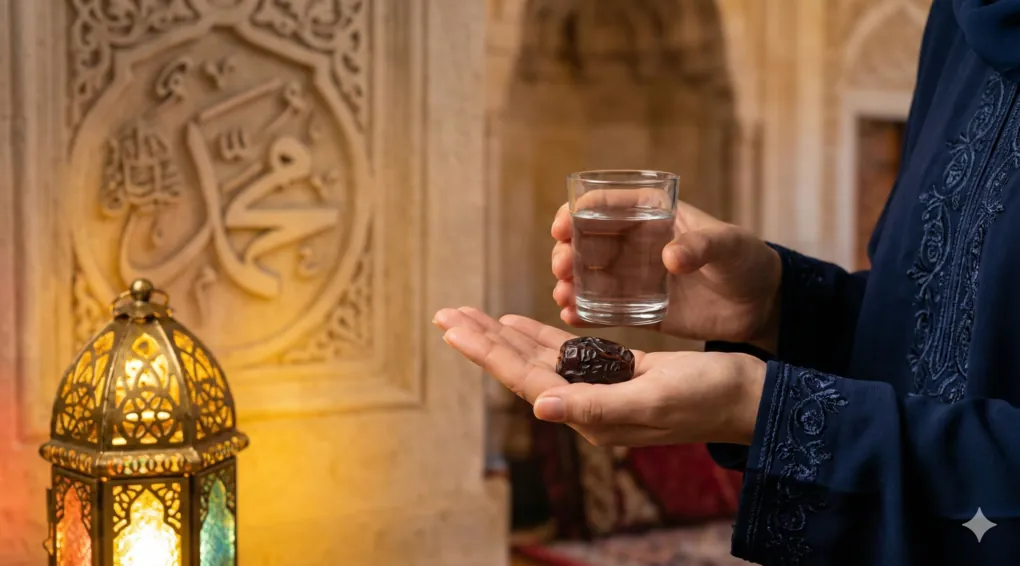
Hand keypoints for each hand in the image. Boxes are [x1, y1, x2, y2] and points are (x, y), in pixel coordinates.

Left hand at [433, 307, 765, 446]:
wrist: (747, 399)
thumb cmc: (707, 399)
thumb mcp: (652, 400)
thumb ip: (595, 406)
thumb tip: (541, 406)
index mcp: (589, 413)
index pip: (525, 379)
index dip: (486, 352)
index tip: (452, 327)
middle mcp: (586, 404)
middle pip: (521, 367)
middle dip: (482, 339)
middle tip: (445, 315)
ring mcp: (599, 389)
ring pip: (537, 357)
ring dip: (502, 335)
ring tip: (469, 316)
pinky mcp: (616, 374)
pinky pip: (566, 352)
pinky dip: (539, 335)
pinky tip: (516, 322)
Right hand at [551, 199, 782, 353]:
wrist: (760, 304)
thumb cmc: (746, 260)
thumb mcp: (729, 245)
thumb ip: (702, 247)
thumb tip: (669, 258)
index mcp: (651, 215)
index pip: (605, 206)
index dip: (577, 213)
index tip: (562, 228)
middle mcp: (635, 244)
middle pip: (588, 243)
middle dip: (567, 252)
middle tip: (562, 267)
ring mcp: (634, 278)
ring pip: (589, 277)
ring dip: (569, 284)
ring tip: (563, 295)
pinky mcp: (639, 310)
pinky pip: (604, 310)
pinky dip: (584, 313)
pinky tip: (570, 317)